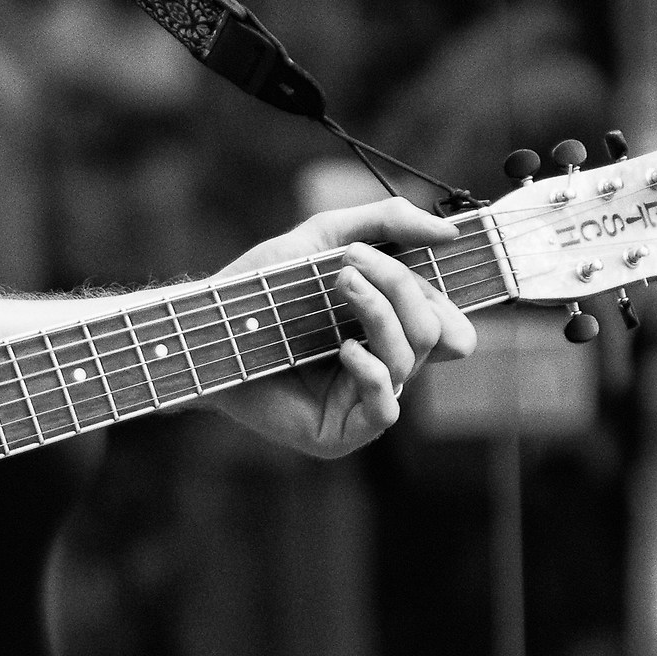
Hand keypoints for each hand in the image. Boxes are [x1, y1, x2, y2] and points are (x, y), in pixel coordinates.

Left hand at [208, 196, 476, 457]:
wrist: (207, 328)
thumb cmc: (260, 289)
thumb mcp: (324, 238)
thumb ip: (386, 223)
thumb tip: (448, 232)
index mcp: (387, 330)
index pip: (446, 317)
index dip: (440, 289)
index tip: (420, 251)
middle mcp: (382, 366)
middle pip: (434, 331)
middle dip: (400, 288)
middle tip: (349, 263)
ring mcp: (363, 401)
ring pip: (410, 359)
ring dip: (379, 313)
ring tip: (340, 283)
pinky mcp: (341, 432)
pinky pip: (386, 408)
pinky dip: (371, 371)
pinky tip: (343, 349)